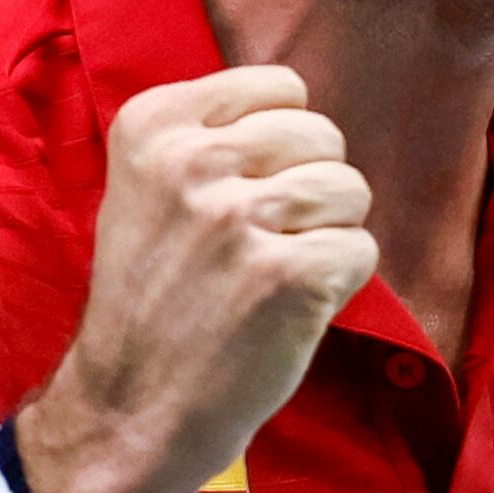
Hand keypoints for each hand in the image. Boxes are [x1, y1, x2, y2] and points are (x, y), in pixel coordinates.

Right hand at [17, 64, 376, 492]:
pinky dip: (340, 283)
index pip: (279, 86)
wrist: (131, 406)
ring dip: (329, 235)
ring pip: (350, 189)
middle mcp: (193, 163)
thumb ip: (211, 136)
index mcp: (153, 125)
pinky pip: (362, 249)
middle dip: (314, 187)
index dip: (283, 143)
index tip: (246, 191)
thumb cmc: (152, 298)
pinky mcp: (287, 275)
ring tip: (278, 274)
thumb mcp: (147, 190)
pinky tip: (291, 308)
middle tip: (269, 241)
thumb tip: (301, 107)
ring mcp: (240, 219)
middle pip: (322, 134)